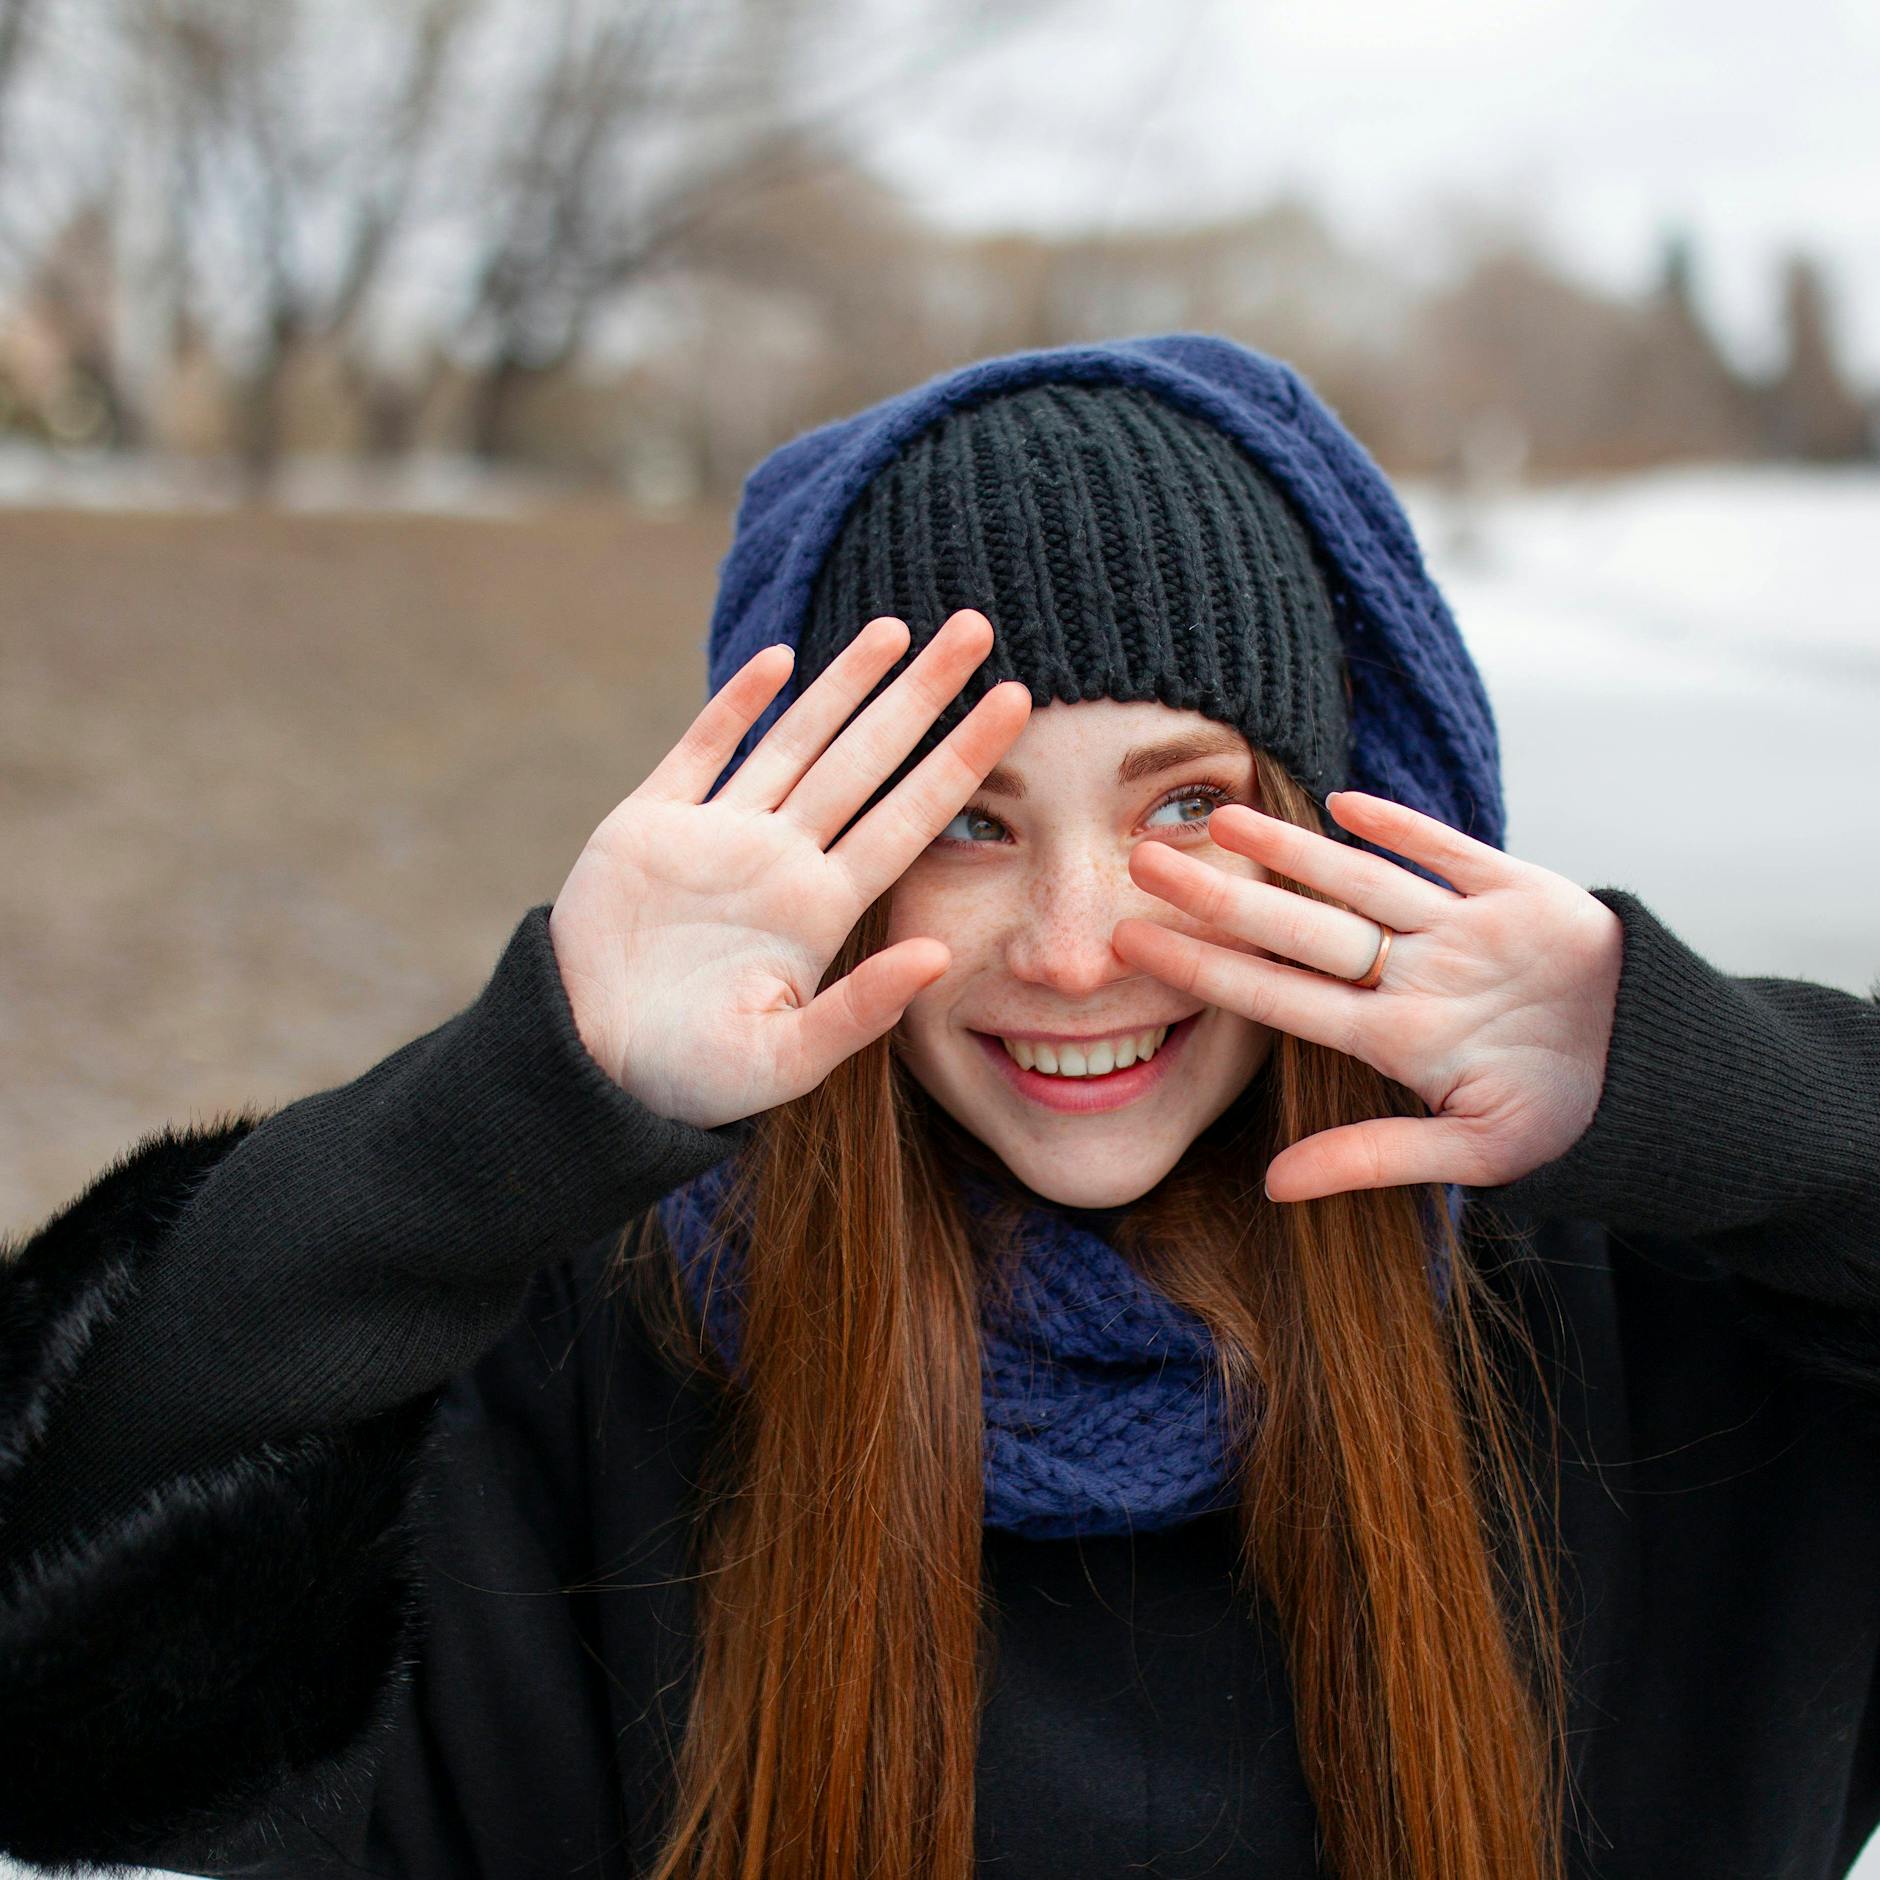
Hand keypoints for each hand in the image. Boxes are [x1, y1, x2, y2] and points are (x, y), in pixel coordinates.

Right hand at [549, 610, 1030, 1130]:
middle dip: (921, 692)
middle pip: (867, 758)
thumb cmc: (690, 1077)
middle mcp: (782, 859)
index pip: (911, 816)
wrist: (587, 1065)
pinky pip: (700, 749)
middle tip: (977, 626)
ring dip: (843, 683)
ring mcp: (718, 835)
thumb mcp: (784, 1060)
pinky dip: (736, 705)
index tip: (1015, 705)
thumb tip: (940, 955)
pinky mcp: (649, 824)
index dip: (962, 759)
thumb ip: (860, 1010)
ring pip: (796, 740)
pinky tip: (779, 660)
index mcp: (820, 909)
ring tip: (897, 626)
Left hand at [1109, 790, 1624, 1201]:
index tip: (1134, 947)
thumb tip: (1272, 1187)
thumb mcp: (1474, 1151)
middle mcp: (1414, 975)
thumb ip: (1375, 1160)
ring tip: (1222, 818)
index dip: (1207, 969)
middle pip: (1301, 929)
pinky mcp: (1522, 893)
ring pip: (1362, 881)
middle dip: (1224, 898)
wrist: (1656, 1074)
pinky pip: (1454, 854)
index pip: (1280, 997)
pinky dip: (1405, 829)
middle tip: (1143, 864)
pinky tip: (1345, 802)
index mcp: (1396, 1036)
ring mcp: (1462, 930)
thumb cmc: (1560, 1115)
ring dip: (1295, 850)